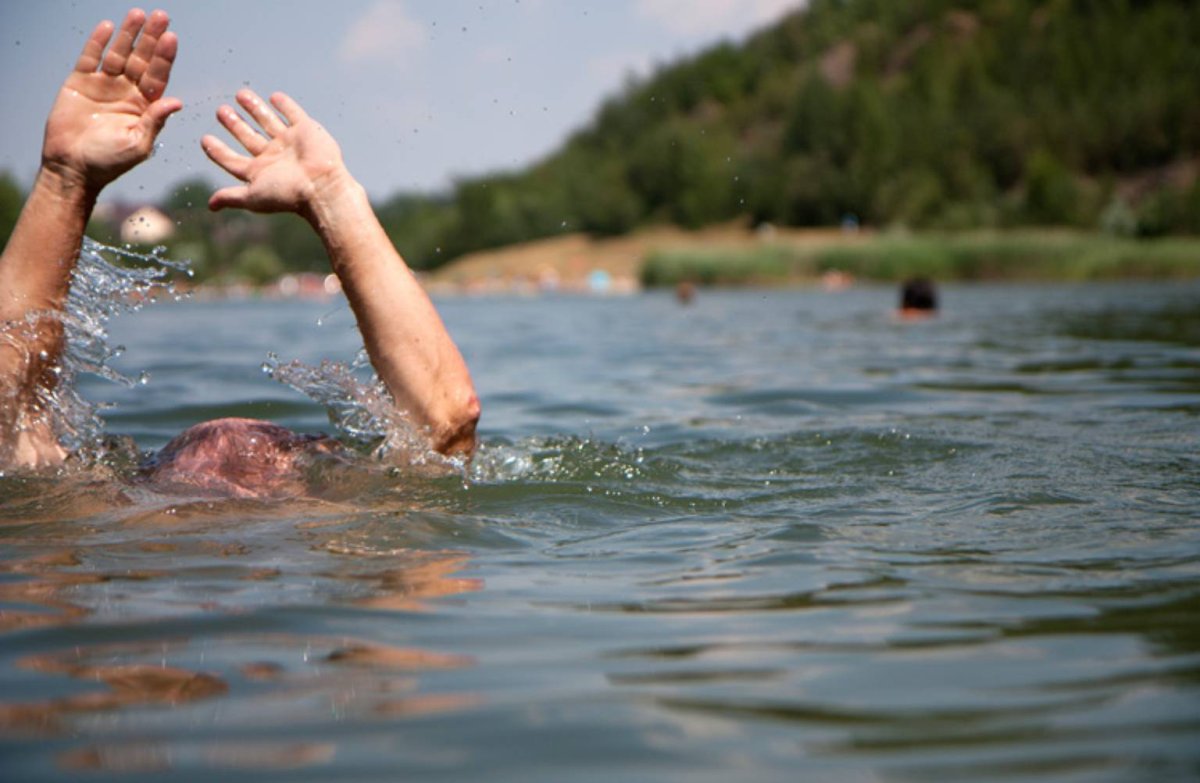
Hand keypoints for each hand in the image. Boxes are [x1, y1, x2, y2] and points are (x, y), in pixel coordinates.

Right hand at [41, 9, 181, 191]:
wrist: (72, 167)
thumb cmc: (109, 162)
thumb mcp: (138, 144)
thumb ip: (155, 121)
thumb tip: (176, 102)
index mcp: (145, 106)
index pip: (158, 76)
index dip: (165, 57)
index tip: (173, 38)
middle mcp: (127, 92)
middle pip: (142, 59)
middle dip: (152, 39)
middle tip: (162, 17)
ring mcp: (104, 85)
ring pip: (119, 54)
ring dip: (128, 34)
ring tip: (138, 14)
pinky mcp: (80, 82)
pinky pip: (90, 57)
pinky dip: (98, 42)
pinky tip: (108, 26)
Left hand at [202, 90, 350, 218]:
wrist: (321, 185)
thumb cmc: (288, 194)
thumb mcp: (253, 196)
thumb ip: (232, 197)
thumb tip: (210, 206)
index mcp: (260, 172)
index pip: (233, 160)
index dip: (219, 151)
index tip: (205, 140)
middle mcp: (274, 156)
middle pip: (249, 137)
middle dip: (234, 125)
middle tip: (220, 111)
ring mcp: (290, 142)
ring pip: (267, 121)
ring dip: (254, 108)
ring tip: (240, 94)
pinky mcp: (306, 130)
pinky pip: (293, 114)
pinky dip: (285, 105)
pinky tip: (274, 97)